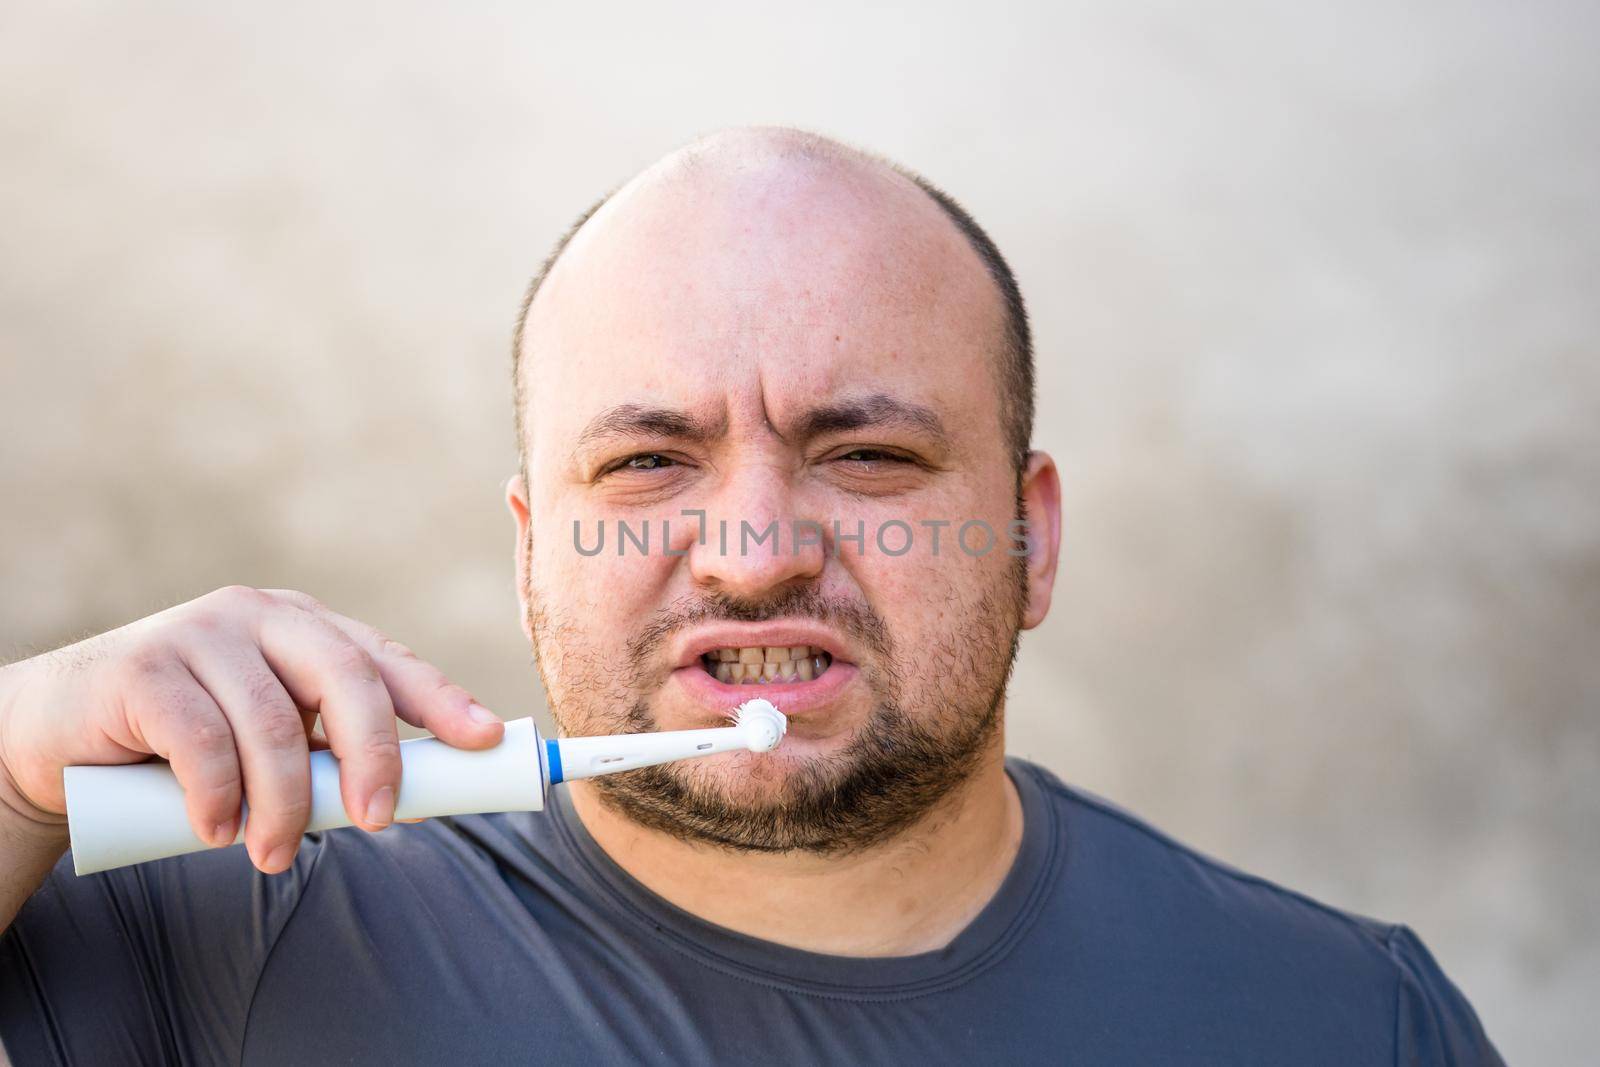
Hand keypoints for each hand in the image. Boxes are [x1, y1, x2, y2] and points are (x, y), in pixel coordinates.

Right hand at [0, 586, 503, 872]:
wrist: (58, 733)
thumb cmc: (183, 744)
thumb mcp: (267, 740)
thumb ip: (324, 754)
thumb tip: (404, 800)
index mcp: (305, 629)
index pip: (387, 660)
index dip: (441, 699)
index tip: (485, 740)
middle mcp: (261, 618)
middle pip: (345, 677)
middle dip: (373, 754)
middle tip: (378, 820)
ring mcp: (201, 635)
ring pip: (274, 723)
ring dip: (283, 802)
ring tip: (271, 855)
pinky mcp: (143, 669)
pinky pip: (202, 738)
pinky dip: (219, 795)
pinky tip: (215, 830)